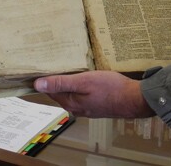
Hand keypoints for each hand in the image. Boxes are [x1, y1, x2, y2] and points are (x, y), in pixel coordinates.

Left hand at [34, 71, 154, 118]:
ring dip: (70, 81)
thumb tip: (37, 84)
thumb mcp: (84, 81)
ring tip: (69, 66)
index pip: (50, 90)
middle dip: (57, 79)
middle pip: (61, 92)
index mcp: (70, 102)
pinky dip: (81, 85)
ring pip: (72, 93)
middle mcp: (76, 108)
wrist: (133, 99)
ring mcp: (87, 108)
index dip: (45, 78)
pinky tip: (86, 76)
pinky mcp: (97, 104)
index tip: (41, 65)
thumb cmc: (109, 88)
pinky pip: (83, 94)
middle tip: (54, 61)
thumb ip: (61, 83)